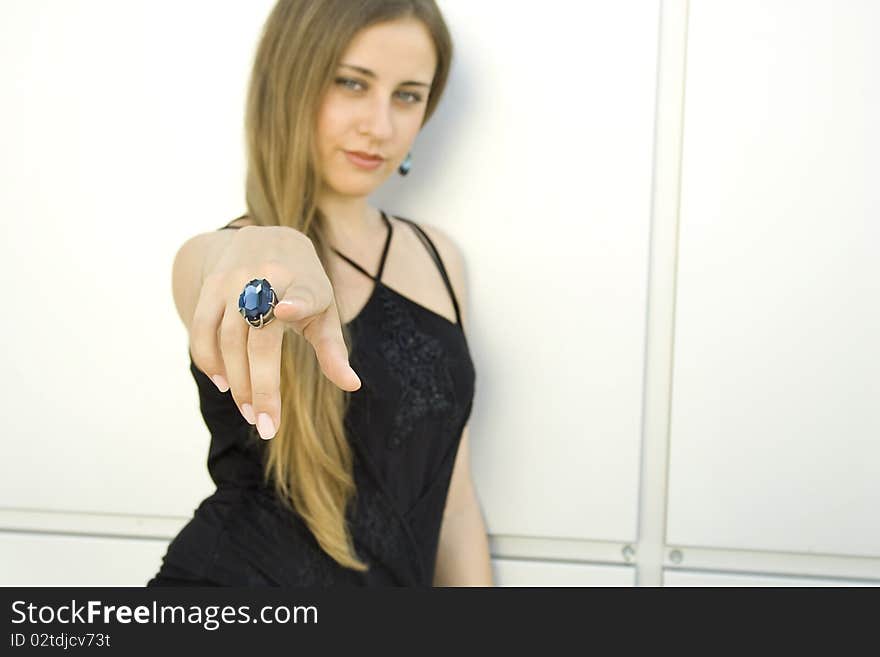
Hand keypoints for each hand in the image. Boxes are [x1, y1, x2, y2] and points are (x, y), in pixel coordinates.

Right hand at [189, 225, 360, 438]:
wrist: (267, 238)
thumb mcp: (324, 311)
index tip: (286, 310)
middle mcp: (267, 277)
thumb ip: (333, 349)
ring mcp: (234, 280)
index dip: (295, 303)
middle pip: (259, 338)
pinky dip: (208, 359)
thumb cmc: (304, 285)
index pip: (301, 294)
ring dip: (236, 381)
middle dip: (260, 385)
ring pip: (228, 338)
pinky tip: (223, 384)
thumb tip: (353, 385)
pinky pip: (202, 329)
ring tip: (249, 412)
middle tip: (265, 425)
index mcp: (305, 282)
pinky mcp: (211, 285)